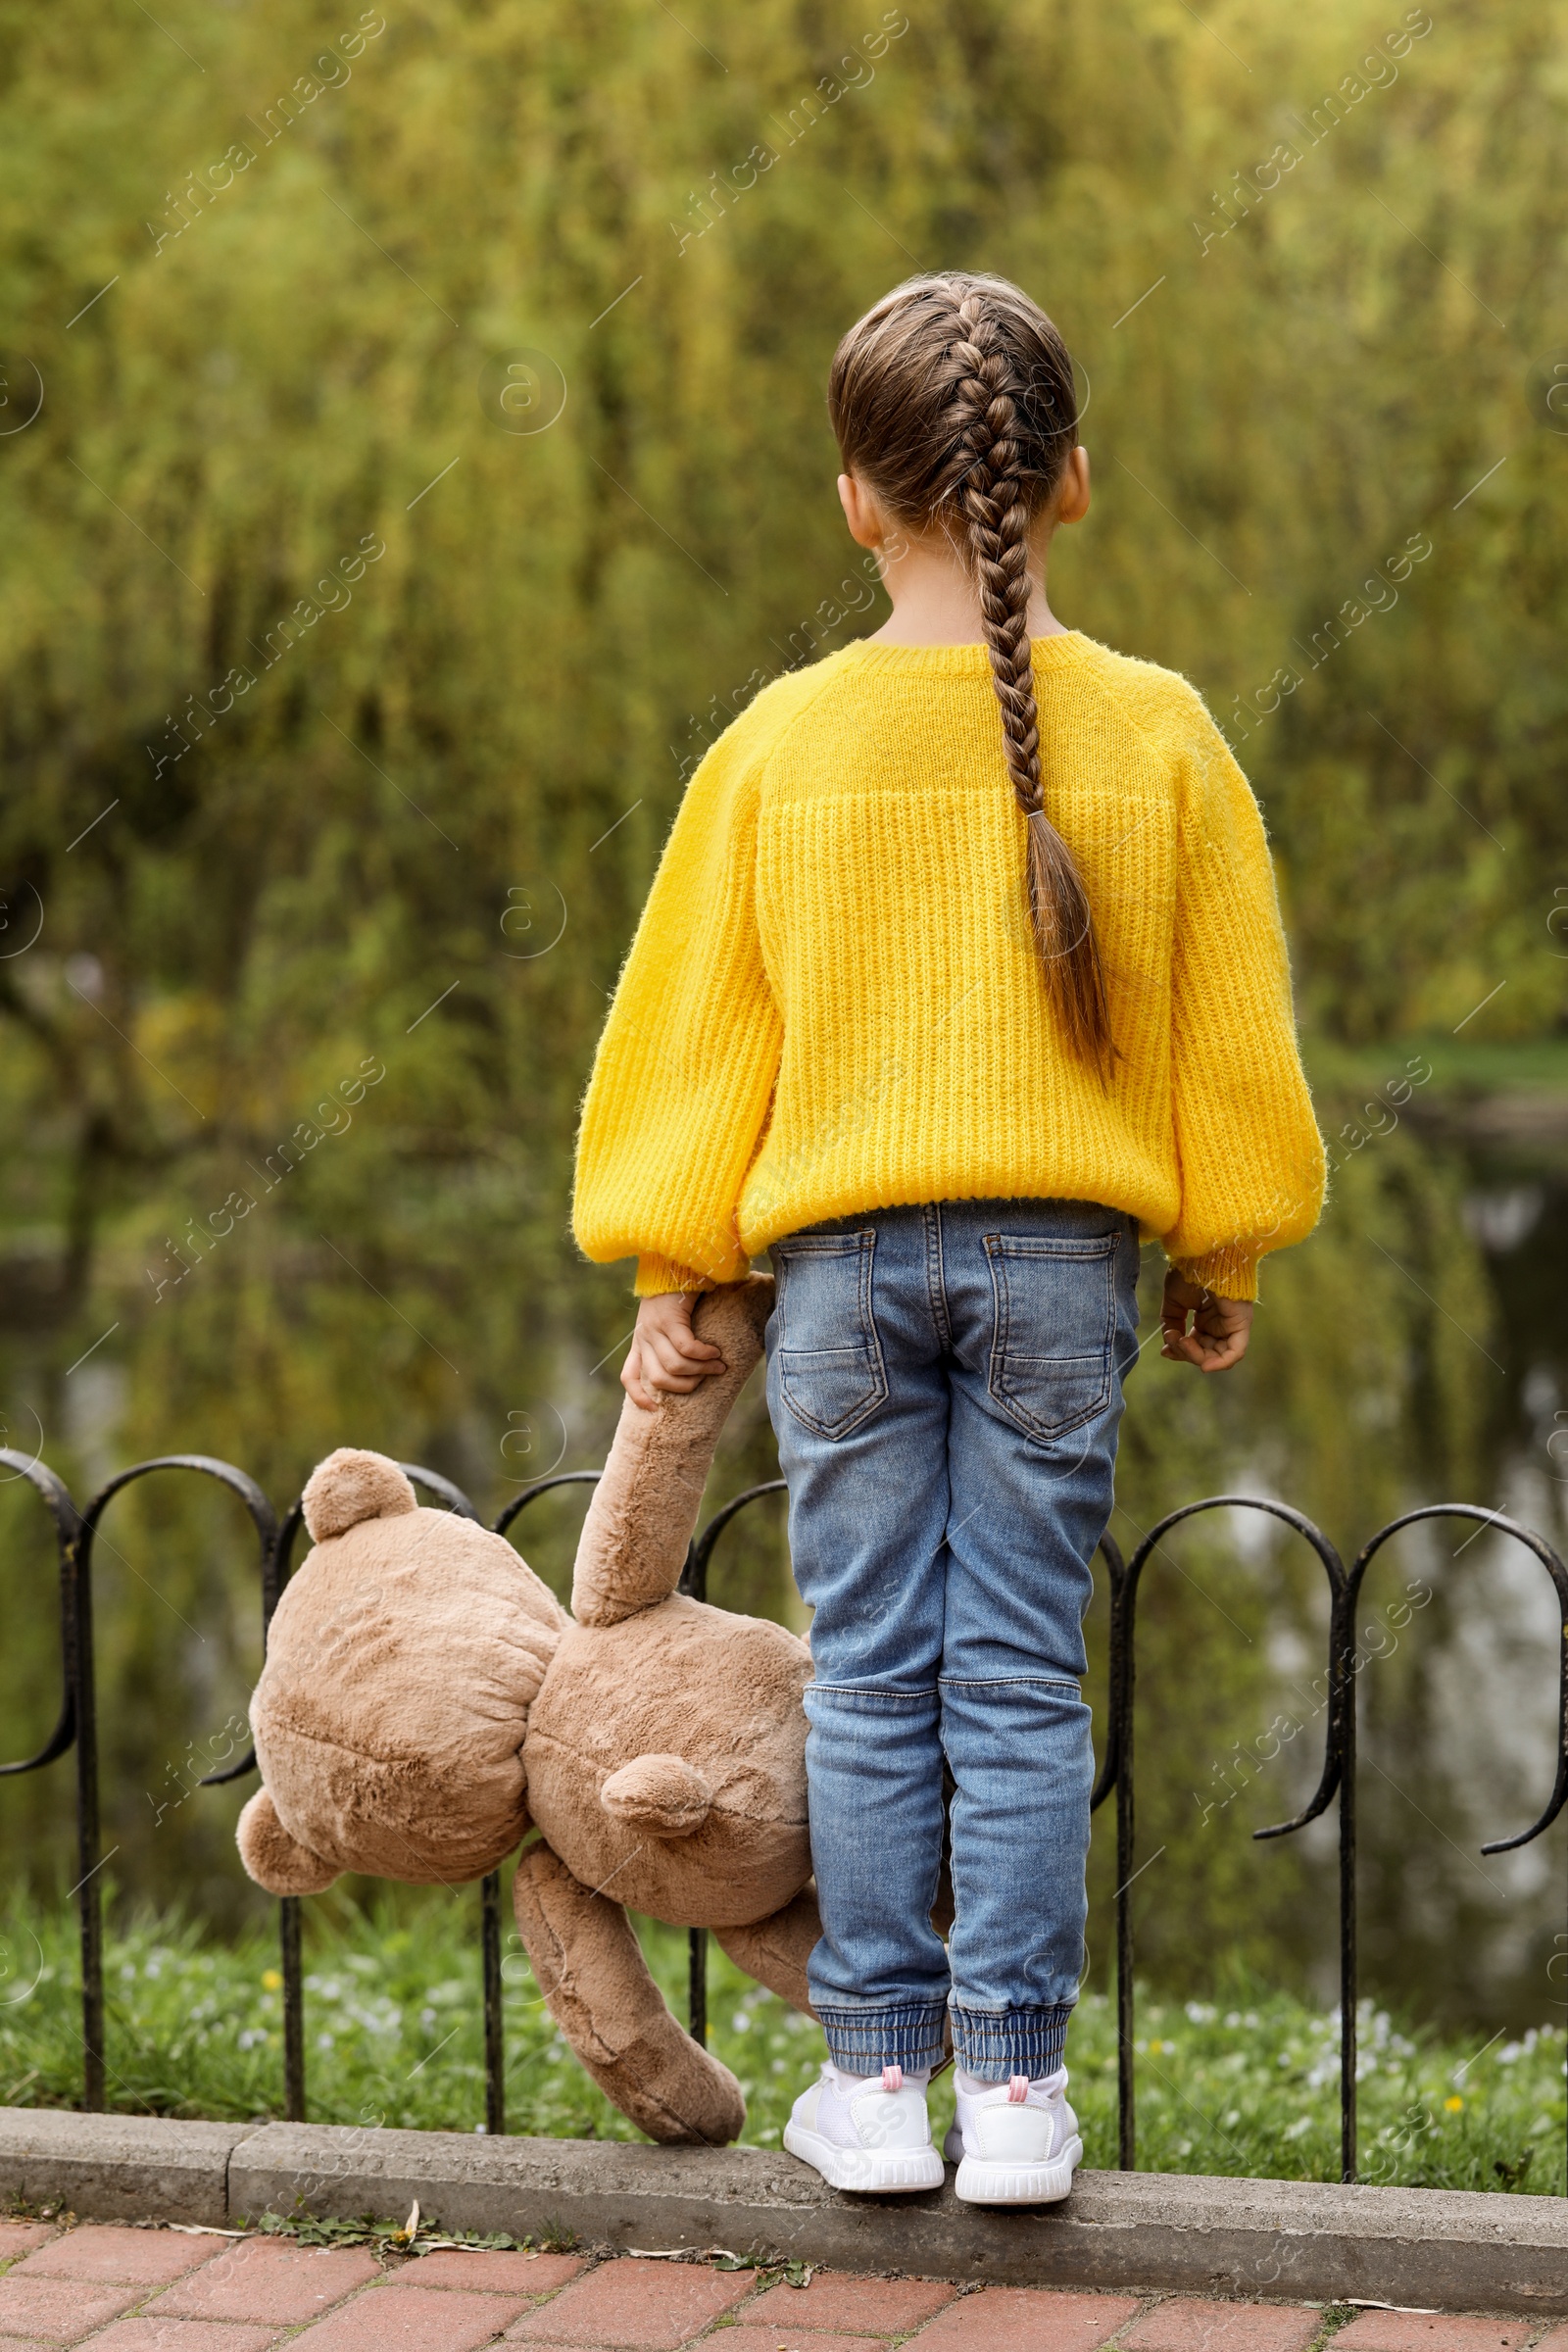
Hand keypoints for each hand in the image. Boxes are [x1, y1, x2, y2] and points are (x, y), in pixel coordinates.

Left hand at [622, 1291, 726, 1410]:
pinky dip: (704, 1354)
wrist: (674, 1259)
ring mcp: (654, 1327)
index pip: (629, 1376)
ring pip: (675, 1366)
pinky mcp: (669, 1318)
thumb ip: (673, 1339)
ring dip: (701, 1370)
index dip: (639, 1396)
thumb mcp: (667, 1319)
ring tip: (718, 1365)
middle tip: (707, 1378)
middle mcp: (644, 1336)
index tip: (654, 1410)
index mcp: (641, 1340)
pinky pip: (687, 1347)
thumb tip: (695, 1366)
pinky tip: (715, 1352)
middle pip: (659, 1379)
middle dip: (686, 1386)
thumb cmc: (678, 1290)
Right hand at [1160, 1269, 1253, 1372]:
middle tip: (1172, 1345)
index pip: (1197, 1345)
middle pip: (1206, 1353)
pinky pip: (1235, 1352)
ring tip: (1182, 1343)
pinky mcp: (1241, 1322)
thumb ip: (1172, 1323)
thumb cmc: (1190, 1271)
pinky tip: (1204, 1365)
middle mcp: (1222, 1323)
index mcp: (1208, 1317)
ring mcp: (1233, 1323)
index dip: (1180, 1352)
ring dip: (1197, 1356)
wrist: (1202, 1254)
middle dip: (1186, 1354)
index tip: (1165, 1350)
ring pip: (1218, 1355)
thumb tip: (1171, 1342)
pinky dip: (1220, 1363)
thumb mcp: (1175, 1301)